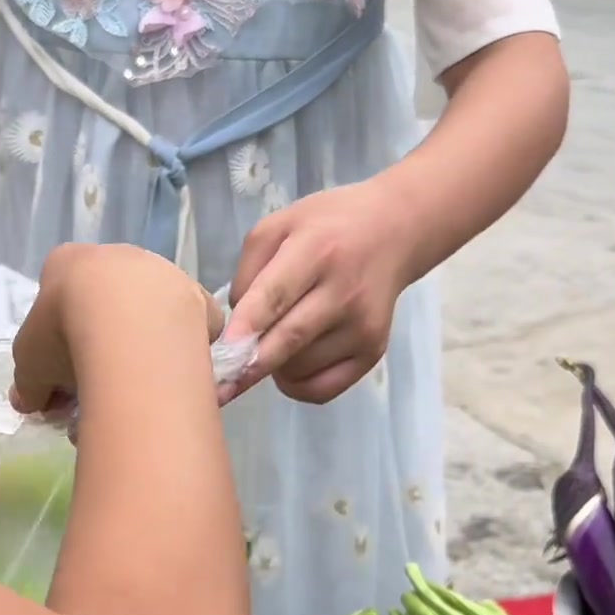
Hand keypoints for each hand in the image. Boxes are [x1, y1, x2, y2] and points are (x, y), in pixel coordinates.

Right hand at [12, 243, 220, 415]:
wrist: (129, 325)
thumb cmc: (63, 333)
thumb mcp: (29, 365)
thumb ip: (27, 382)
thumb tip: (29, 400)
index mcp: (68, 262)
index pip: (57, 298)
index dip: (53, 340)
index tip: (57, 377)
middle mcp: (118, 256)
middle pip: (105, 305)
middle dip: (98, 342)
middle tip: (95, 384)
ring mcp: (162, 273)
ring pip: (148, 314)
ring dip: (139, 345)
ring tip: (134, 387)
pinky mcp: (198, 299)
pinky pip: (187, 329)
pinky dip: (178, 350)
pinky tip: (166, 376)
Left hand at [222, 182, 412, 404]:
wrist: (394, 231)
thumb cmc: (327, 226)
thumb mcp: (280, 225)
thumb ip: (249, 270)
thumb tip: (237, 327)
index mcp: (317, 250)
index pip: (276, 294)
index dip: (247, 326)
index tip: (222, 351)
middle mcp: (344, 292)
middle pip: (290, 339)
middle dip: (249, 366)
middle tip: (220, 385)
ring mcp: (362, 327)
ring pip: (301, 368)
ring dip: (274, 367)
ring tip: (272, 343)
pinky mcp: (373, 352)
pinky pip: (323, 389)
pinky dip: (296, 386)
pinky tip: (290, 365)